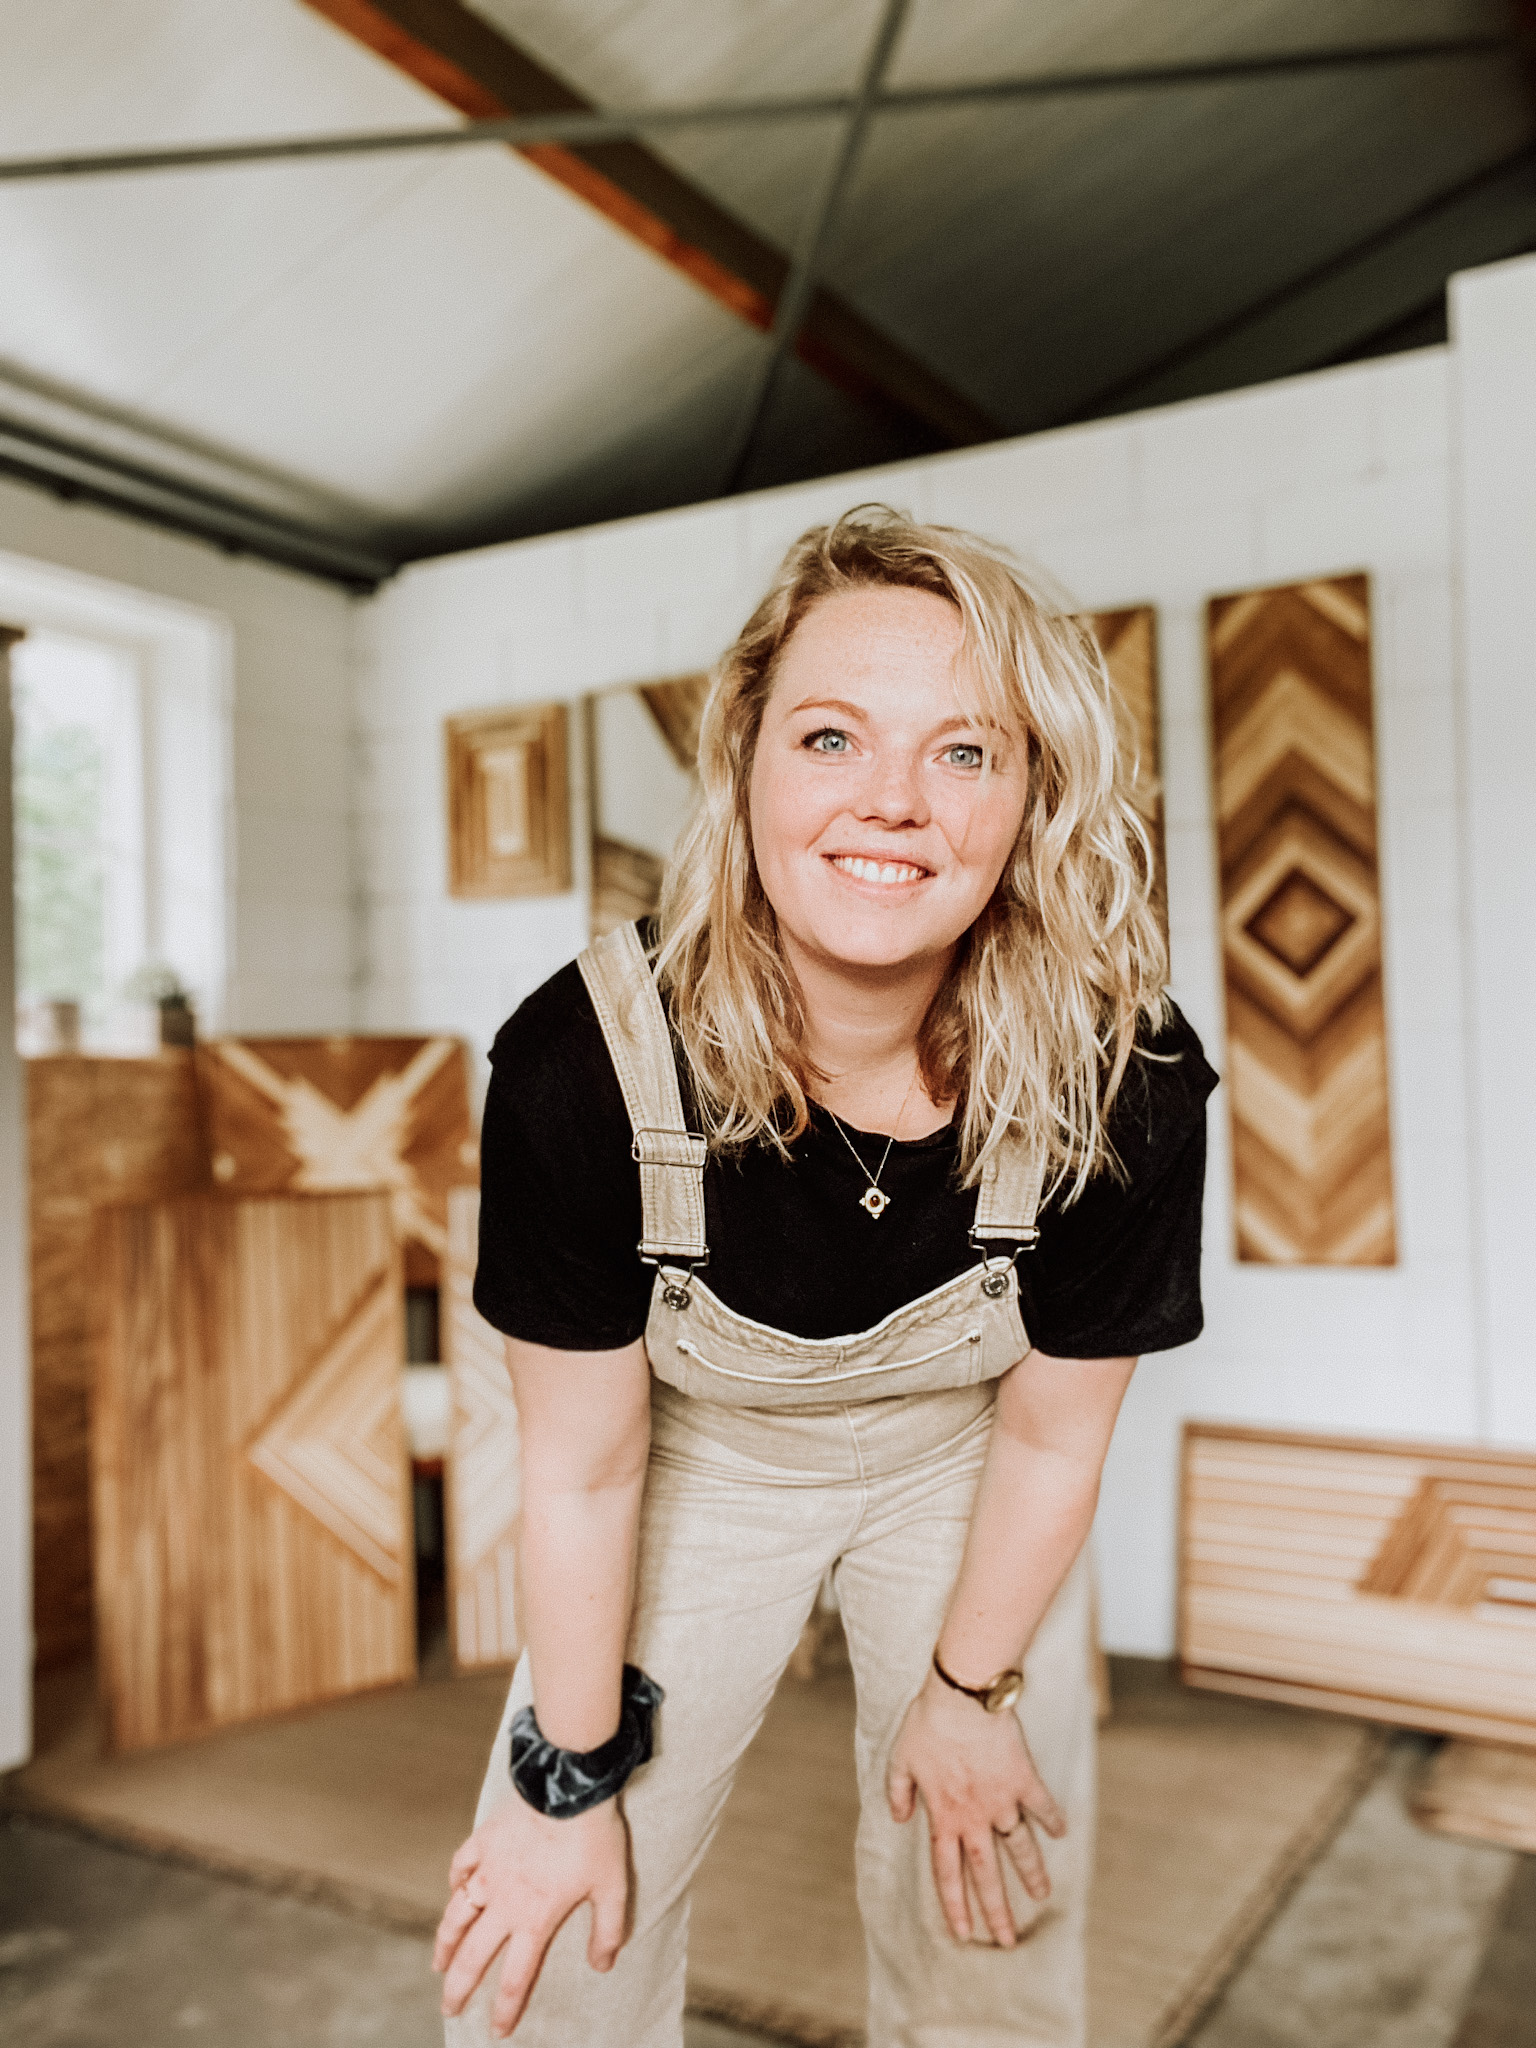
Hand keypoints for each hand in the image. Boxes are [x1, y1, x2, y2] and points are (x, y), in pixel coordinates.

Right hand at [434, 1792, 629, 2037]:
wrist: (567, 1784)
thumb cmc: (594, 1835)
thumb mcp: (613, 1887)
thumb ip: (607, 1930)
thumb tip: (602, 1966)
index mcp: (535, 1918)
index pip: (515, 1977)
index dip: (505, 2008)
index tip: (497, 2032)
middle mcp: (505, 1901)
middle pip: (474, 1955)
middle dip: (460, 1988)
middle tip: (448, 2009)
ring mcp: (489, 1870)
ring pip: (457, 1915)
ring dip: (446, 1943)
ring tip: (439, 1964)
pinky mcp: (483, 1840)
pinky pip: (461, 1867)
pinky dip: (456, 1883)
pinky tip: (455, 1890)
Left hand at [886, 1670, 1064, 1947]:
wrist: (962, 1696)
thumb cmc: (927, 1724)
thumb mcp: (899, 1759)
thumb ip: (898, 1792)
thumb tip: (901, 1819)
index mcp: (944, 1816)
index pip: (948, 1872)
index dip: (956, 1905)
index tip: (965, 1934)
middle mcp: (975, 1816)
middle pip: (987, 1873)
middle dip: (997, 1910)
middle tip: (1008, 1941)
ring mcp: (1003, 1800)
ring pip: (1019, 1847)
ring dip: (1031, 1874)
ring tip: (1042, 1896)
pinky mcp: (1024, 1778)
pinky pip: (1041, 1805)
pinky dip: (1052, 1819)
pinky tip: (1061, 1833)